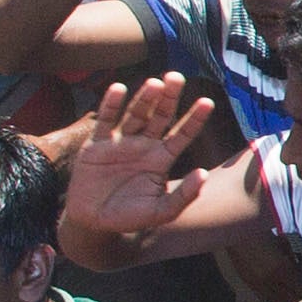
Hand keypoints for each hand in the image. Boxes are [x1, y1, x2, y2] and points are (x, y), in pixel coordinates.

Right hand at [61, 78, 218, 238]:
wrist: (93, 223)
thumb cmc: (130, 218)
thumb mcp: (161, 212)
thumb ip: (183, 196)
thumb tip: (204, 175)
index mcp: (161, 158)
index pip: (182, 133)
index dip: (194, 118)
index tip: (207, 102)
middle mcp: (143, 145)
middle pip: (160, 116)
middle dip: (169, 98)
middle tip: (177, 77)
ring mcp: (120, 142)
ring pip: (135, 114)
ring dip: (144, 98)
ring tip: (155, 84)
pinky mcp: (96, 145)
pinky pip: (105, 121)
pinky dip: (111, 104)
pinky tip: (119, 88)